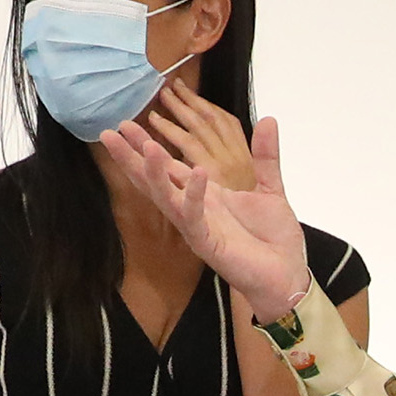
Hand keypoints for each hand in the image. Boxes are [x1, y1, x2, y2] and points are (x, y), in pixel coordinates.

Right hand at [98, 86, 313, 317]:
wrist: (287, 276)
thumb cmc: (273, 239)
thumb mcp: (269, 188)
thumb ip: (265, 156)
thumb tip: (268, 119)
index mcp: (205, 195)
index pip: (169, 166)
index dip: (146, 146)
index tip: (126, 123)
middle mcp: (195, 209)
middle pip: (154, 180)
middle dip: (132, 157)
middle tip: (108, 133)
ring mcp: (198, 227)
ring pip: (166, 198)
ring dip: (155, 173)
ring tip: (148, 146)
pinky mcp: (208, 244)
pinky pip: (195, 218)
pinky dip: (194, 195)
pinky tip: (197, 172)